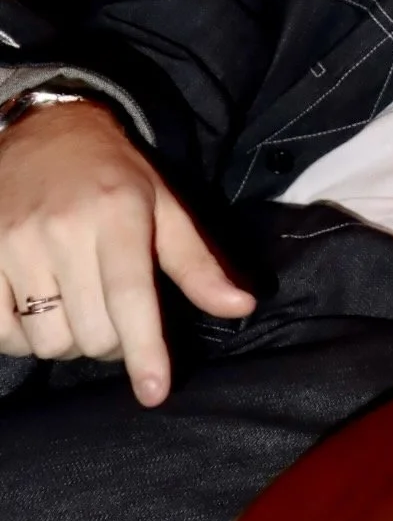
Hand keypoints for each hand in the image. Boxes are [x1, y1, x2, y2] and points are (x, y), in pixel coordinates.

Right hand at [0, 102, 254, 405]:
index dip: (144, 350)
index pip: (130, 296)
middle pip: (91, 331)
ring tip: (78, 307)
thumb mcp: (164, 206)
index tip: (155, 391)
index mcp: (117, 214)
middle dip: (112, 342)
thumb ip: (198, 264)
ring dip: (69, 341)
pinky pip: (3, 334)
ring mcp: (14, 245)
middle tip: (117, 316)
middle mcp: (62, 230)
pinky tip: (39, 310)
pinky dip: (24, 338)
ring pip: (47, 341)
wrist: (45, 129)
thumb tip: (241, 306)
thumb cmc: (114, 175)